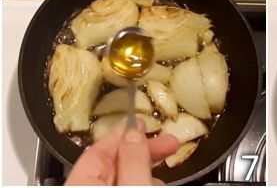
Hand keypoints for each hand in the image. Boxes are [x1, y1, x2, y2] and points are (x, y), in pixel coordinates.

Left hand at [65, 118, 179, 185]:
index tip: (141, 123)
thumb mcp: (133, 185)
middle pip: (112, 164)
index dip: (121, 134)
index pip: (96, 151)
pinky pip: (127, 185)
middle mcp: (87, 187)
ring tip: (167, 163)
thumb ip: (133, 160)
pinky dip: (142, 182)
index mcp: (81, 183)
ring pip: (122, 177)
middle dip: (142, 150)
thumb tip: (134, 133)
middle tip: (167, 141)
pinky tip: (157, 182)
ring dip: (145, 167)